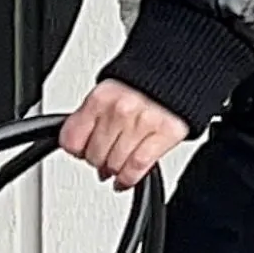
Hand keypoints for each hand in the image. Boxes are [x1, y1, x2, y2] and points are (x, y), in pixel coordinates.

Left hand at [60, 81, 188, 189]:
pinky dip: (128, 179)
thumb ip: (92, 118)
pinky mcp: (165, 134)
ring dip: (113, 171)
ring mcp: (143, 123)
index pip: (72, 139)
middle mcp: (120, 110)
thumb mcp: (109, 92)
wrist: (181, 72)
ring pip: (114, 165)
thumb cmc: (143, 84)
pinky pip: (136, 167)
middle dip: (98, 161)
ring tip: (116, 169)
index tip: (82, 152)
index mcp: (101, 97)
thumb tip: (80, 149)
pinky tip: (124, 180)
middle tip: (104, 159)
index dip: (77, 150)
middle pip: (94, 156)